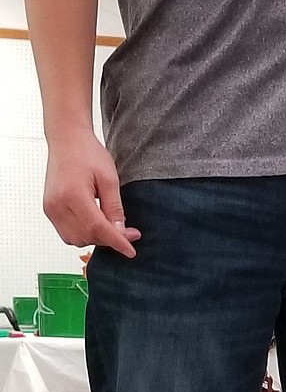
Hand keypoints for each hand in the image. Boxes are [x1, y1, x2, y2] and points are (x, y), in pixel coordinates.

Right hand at [44, 133, 139, 258]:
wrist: (66, 141)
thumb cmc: (87, 153)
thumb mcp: (109, 178)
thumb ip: (114, 207)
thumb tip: (120, 232)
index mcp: (73, 195)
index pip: (97, 228)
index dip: (116, 242)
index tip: (130, 251)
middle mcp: (57, 205)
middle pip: (87, 236)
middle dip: (109, 239)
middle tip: (127, 231)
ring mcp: (50, 209)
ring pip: (75, 239)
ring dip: (95, 238)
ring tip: (109, 224)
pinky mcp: (49, 210)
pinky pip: (66, 233)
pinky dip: (82, 234)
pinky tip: (94, 223)